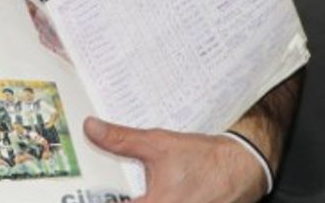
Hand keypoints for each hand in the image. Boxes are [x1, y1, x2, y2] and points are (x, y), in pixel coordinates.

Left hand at [83, 117, 265, 202]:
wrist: (242, 168)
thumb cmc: (204, 159)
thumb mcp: (158, 144)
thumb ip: (121, 140)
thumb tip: (92, 129)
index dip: (95, 199)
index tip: (82, 193)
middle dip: (117, 196)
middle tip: (105, 188)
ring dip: (131, 198)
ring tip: (123, 189)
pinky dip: (150, 198)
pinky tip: (147, 192)